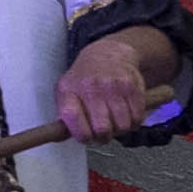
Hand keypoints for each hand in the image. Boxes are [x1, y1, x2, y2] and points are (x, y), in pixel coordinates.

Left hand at [54, 33, 175, 143]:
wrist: (108, 54)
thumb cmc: (84, 80)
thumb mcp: (66, 92)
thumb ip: (63, 118)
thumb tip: (55, 136)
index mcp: (68, 90)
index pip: (72, 117)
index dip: (81, 134)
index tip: (86, 136)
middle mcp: (89, 86)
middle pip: (102, 129)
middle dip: (103, 137)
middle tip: (103, 131)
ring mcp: (112, 86)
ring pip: (122, 126)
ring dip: (120, 129)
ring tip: (114, 120)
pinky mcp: (131, 86)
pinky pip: (137, 118)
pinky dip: (133, 121)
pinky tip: (125, 113)